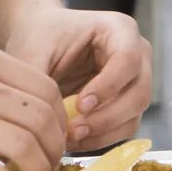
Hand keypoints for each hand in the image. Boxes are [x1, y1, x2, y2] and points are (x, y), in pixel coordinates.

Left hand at [2, 4, 152, 150]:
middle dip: (107, 118)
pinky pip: (123, 129)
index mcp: (119, 30)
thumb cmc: (39, 37)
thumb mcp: (32, 51)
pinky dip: (100, 140)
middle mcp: (136, 55)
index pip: (128, 59)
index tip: (80, 105)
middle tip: (72, 131)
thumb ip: (38, 82)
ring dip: (103, 133)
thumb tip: (43, 121)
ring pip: (134, 115)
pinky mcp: (126, 104)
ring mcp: (134, 81)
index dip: (108, 86)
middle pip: (139, 92)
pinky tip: (73, 141)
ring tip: (69, 138)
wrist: (39, 41)